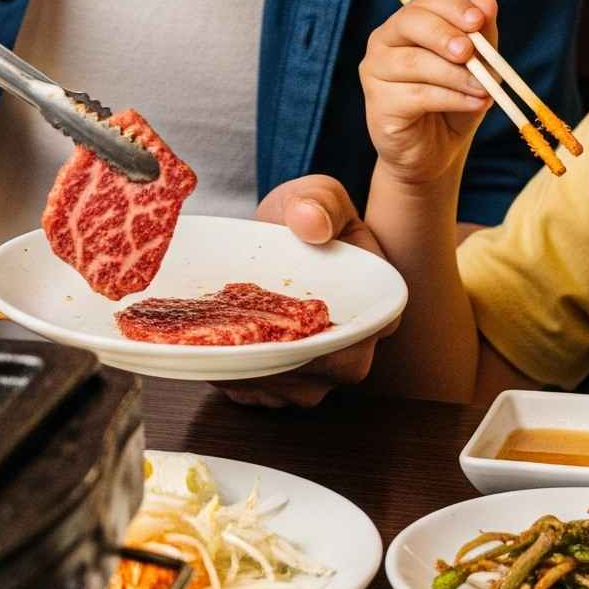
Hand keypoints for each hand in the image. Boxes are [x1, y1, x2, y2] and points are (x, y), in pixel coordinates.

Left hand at [220, 175, 393, 407]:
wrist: (281, 233)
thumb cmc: (308, 215)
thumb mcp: (317, 195)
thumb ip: (318, 203)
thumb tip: (311, 225)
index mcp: (377, 308)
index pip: (359, 340)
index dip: (322, 343)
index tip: (280, 328)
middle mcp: (354, 350)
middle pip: (320, 375)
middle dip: (275, 362)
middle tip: (232, 334)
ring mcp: (321, 372)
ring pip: (287, 390)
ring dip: (250, 372)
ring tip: (214, 339)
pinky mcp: (287, 381)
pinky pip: (260, 393)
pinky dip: (232, 377)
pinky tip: (211, 350)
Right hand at [360, 0, 497, 188]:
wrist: (437, 151)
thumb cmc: (454, 101)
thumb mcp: (476, 66)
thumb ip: (481, 35)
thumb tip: (487, 1)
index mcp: (407, 24)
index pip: (425, 2)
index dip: (452, 7)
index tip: (478, 21)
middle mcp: (384, 41)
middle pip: (410, 23)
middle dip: (445, 35)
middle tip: (470, 52)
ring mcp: (375, 71)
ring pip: (415, 62)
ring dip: (455, 75)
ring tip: (484, 89)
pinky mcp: (378, 102)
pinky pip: (417, 94)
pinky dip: (451, 98)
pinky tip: (473, 103)